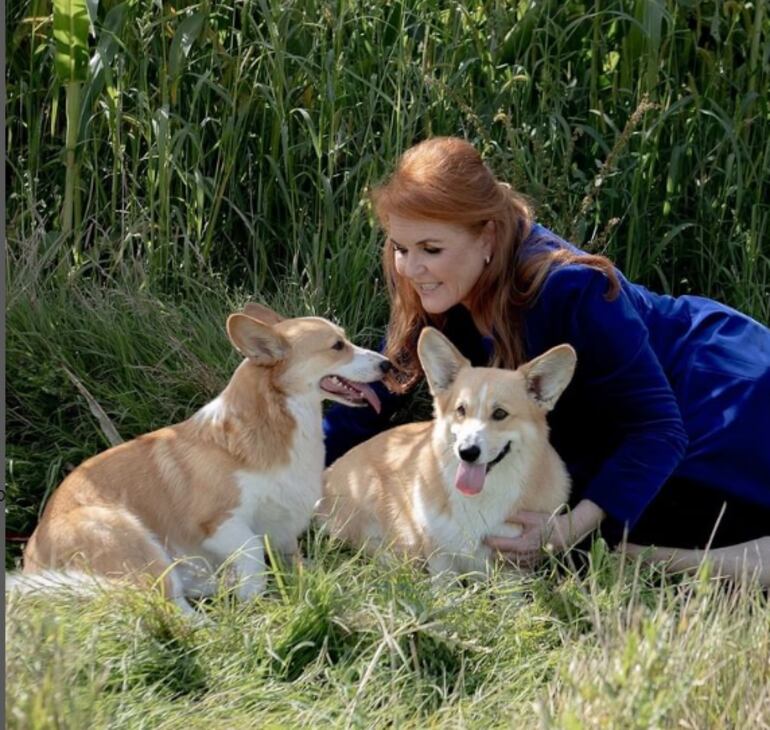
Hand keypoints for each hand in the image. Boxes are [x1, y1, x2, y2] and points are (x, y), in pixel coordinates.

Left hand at [485, 500, 604, 568]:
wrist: (566, 534)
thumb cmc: (549, 523)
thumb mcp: (532, 517)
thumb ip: (516, 516)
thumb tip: (501, 515)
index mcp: (524, 543)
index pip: (502, 545)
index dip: (491, 542)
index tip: (482, 539)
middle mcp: (526, 555)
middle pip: (504, 558)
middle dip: (493, 554)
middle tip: (482, 549)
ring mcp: (531, 560)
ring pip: (512, 564)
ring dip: (500, 561)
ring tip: (490, 557)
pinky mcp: (535, 562)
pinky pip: (520, 567)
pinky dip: (512, 565)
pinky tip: (505, 563)